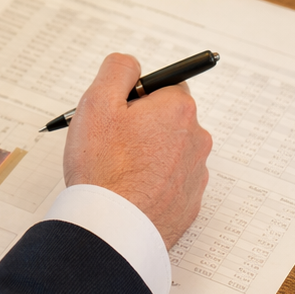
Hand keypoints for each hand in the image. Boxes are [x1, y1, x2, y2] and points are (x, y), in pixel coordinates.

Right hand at [62, 53, 211, 247]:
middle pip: (168, 119)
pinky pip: (170, 182)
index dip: (137, 97)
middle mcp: (196, 140)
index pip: (165, 86)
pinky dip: (152, 182)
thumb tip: (131, 65)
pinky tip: (128, 191)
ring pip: (169, 151)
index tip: (119, 113)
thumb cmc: (104, 166)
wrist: (112, 228)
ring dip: (148, 154)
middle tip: (111, 142)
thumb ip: (118, 69)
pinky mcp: (188, 205)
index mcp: (179, 110)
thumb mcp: (98, 101)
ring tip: (117, 171)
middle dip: (143, 125)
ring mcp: (195, 176)